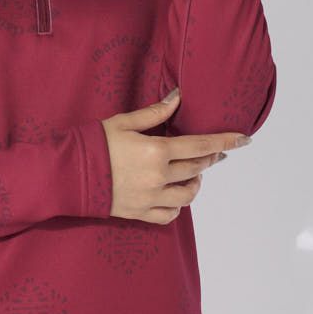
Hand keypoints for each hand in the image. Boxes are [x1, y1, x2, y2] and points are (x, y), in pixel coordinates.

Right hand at [99, 88, 250, 223]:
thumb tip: (178, 97)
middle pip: (197, 168)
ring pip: (188, 195)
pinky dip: (178, 206)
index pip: (201, 146)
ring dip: (196, 183)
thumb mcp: (122, 122)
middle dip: (210, 159)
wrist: (67, 175)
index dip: (225, 141)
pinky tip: (175, 196)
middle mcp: (158, 177)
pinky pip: (170, 215)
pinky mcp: (139, 213)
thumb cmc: (93, 144)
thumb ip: (154, 113)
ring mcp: (150, 198)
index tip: (245, 139)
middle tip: (215, 153)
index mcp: (156, 151)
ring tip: (194, 175)